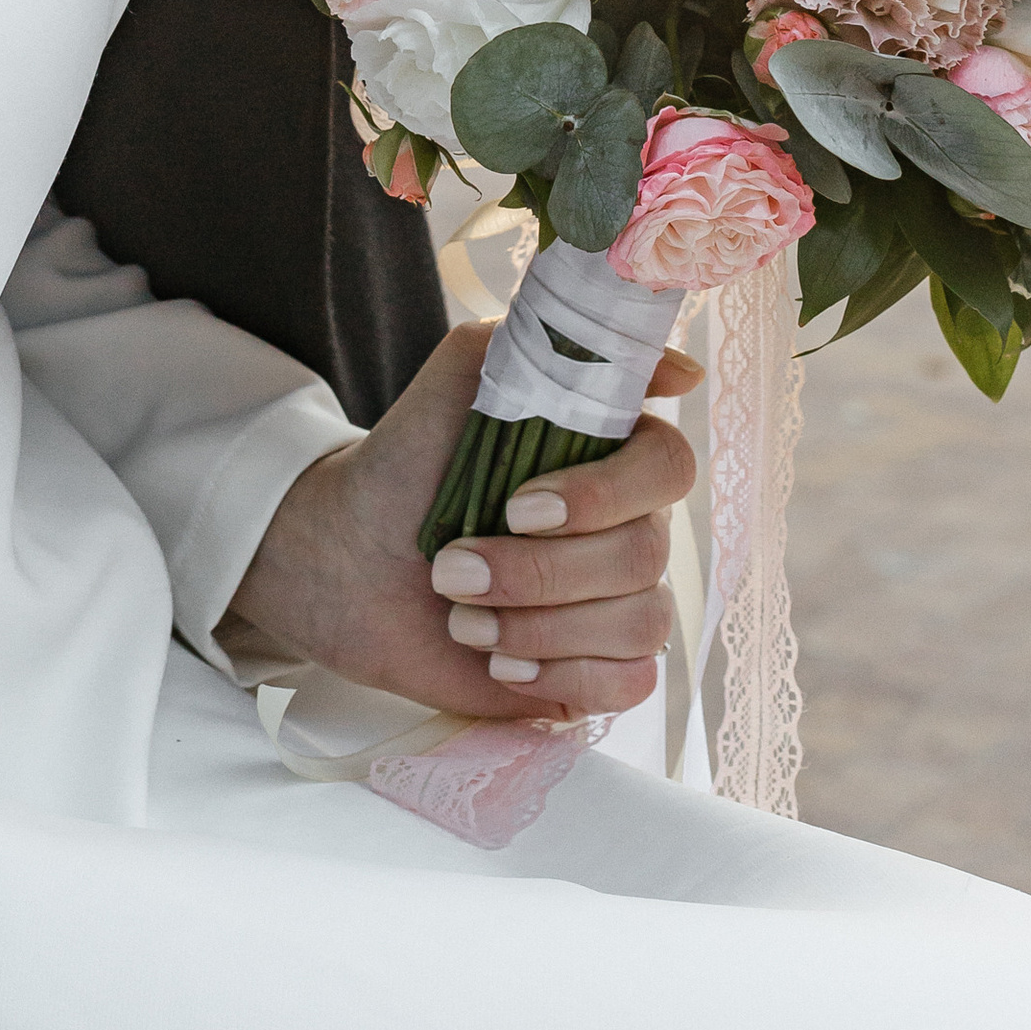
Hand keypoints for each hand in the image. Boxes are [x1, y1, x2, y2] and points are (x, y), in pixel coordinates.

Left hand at [227, 320, 700, 724]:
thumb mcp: (460, 377)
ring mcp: (619, 603)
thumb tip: (683, 370)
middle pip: (646, 556)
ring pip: (641, 625)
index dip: (603, 494)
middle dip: (536, 571)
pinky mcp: (598, 670)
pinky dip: (558, 676)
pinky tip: (501, 660)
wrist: (347, 561)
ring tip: (461, 619)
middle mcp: (630, 528)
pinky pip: (629, 685)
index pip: (670, 466)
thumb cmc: (407, 463)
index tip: (517, 506)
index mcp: (612, 456)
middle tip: (450, 570)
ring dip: (536, 625)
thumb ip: (548, 344)